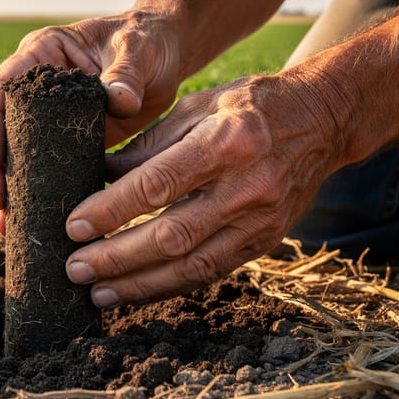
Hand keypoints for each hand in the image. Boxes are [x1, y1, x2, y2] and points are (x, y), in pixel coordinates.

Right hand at [0, 11, 181, 233]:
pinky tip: (22, 220)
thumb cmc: (147, 41)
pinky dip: (30, 191)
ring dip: (5, 184)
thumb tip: (120, 101)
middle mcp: (34, 86)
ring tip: (4, 220)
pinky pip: (39, 166)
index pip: (2, 88)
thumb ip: (126, 74)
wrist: (165, 54)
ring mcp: (45, 114)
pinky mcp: (63, 138)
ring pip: (11, 150)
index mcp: (40, 53)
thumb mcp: (137, 50)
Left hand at [64, 74, 341, 306]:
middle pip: (171, 234)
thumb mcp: (197, 105)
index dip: (111, 210)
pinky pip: (212, 271)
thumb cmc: (251, 105)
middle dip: (117, 257)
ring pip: (192, 264)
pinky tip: (137, 290)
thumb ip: (148, 145)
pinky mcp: (266, 241)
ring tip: (98, 292)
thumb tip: (99, 177)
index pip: (157, 185)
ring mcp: (261, 219)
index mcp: (225, 141)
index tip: (74, 227)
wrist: (325, 120)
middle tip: (75, 268)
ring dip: (140, 284)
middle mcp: (246, 186)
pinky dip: (171, 285)